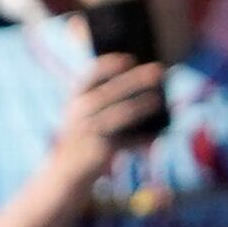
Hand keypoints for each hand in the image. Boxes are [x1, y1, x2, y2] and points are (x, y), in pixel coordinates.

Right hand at [45, 48, 168, 178]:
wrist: (69, 167)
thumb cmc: (87, 135)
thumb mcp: (92, 114)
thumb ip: (113, 101)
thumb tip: (152, 94)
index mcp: (78, 98)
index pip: (93, 76)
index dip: (110, 66)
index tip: (129, 58)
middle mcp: (81, 112)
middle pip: (110, 92)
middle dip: (135, 80)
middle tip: (158, 70)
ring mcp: (89, 130)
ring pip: (118, 114)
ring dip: (140, 106)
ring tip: (158, 99)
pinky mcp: (99, 148)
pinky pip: (125, 141)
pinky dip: (142, 139)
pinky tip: (157, 136)